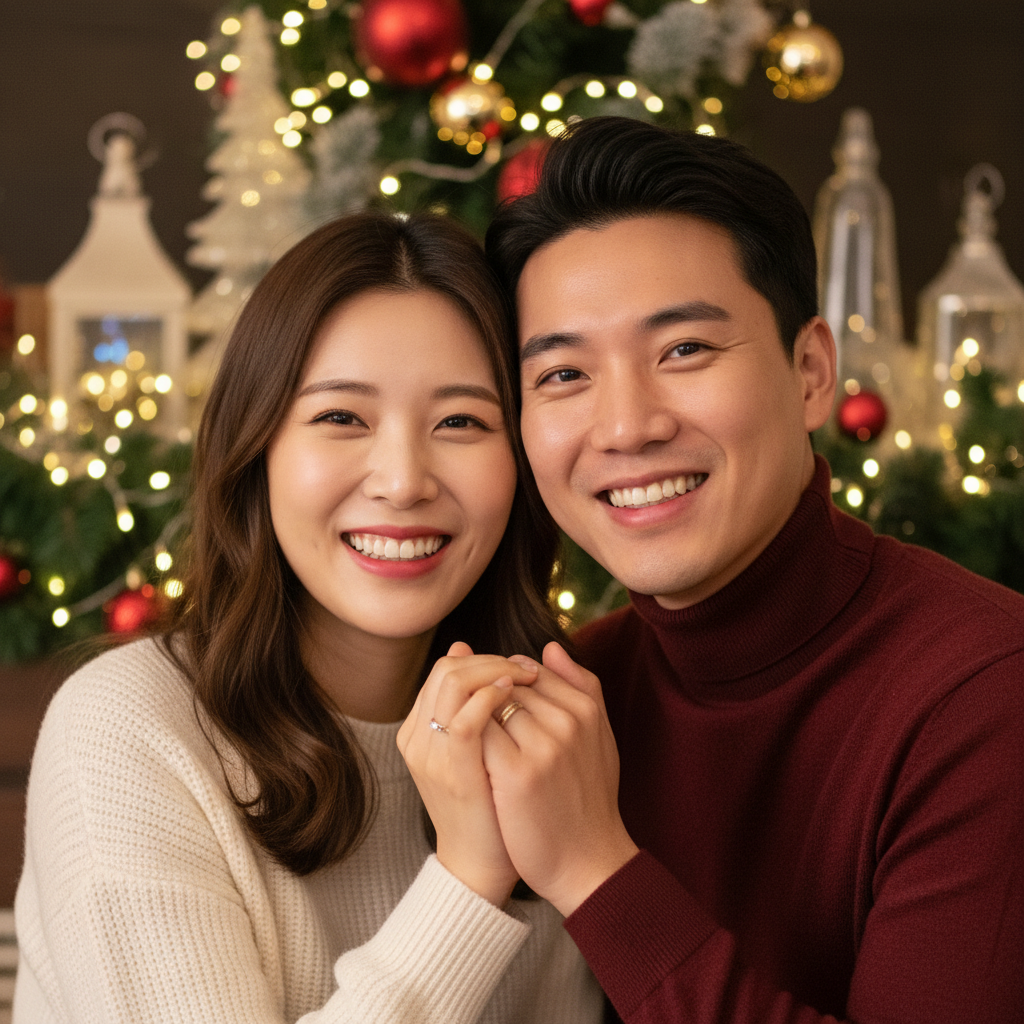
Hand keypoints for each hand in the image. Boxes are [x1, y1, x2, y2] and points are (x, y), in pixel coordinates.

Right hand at [397, 642, 538, 905]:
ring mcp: (432, 754)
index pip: (444, 671)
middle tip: (524, 668)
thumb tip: (470, 652)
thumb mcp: (475, 752)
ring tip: (523, 677)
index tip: (516, 665)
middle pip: (445, 669)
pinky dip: (491, 697)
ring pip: (451, 682)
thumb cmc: (488, 806)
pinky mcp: (454, 771)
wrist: (480, 866)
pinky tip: (514, 696)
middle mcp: (418, 738)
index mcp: (420, 731)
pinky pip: (466, 718)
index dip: (482, 660)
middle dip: (489, 659)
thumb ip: (470, 708)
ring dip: (493, 669)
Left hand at [481, 642, 638, 915]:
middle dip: (485, 696)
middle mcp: (567, 720)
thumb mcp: (597, 737)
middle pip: (507, 684)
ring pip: (488, 705)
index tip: (496, 706)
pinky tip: (463, 754)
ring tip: (469, 739)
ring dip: (472, 715)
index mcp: (586, 708)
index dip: (506, 683)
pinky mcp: (516, 773)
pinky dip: (465, 736)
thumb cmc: (588, 798)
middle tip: (475, 721)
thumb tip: (548, 646)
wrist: (586, 863)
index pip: (532, 669)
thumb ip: (580, 686)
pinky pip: (478, 734)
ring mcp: (543, 746)